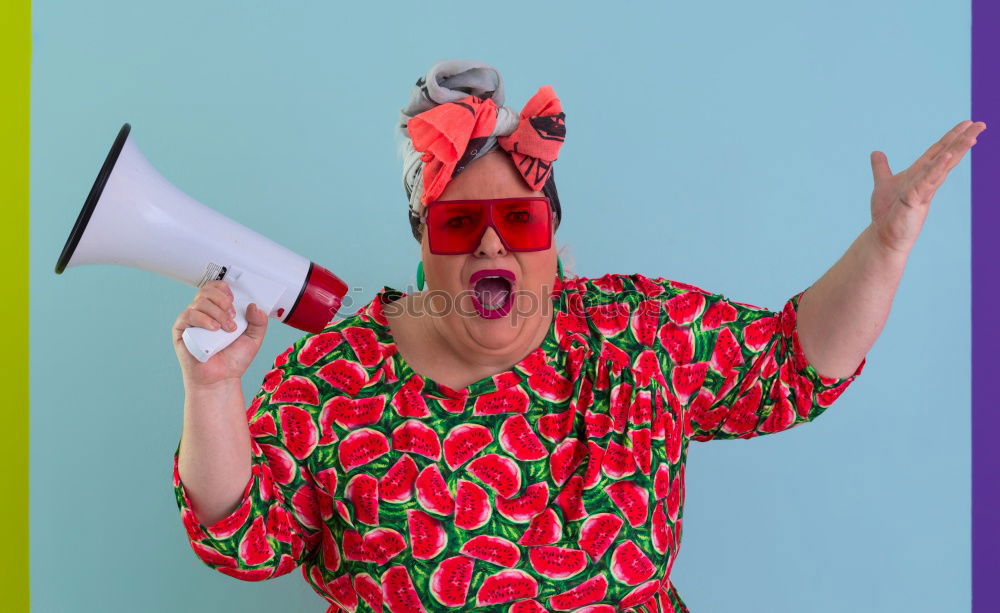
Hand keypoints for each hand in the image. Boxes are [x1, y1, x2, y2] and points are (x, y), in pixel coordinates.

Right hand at [171, 280, 269, 388]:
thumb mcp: (254, 339)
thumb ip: (259, 322)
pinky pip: (188, 315)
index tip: (234, 300)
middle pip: (207, 291)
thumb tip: (254, 306)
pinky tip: (214, 328)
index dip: (225, 289)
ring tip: (226, 328)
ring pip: (200, 302)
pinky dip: (203, 319)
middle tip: (233, 317)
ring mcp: (192, 320)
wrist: (221, 379)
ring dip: (217, 312)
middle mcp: (204, 312)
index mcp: (219, 310)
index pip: (216, 288)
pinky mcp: (181, 330)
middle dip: (223, 300)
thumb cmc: (234, 360)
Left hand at [869, 120, 986, 254]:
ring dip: (957, 151)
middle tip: (981, 124)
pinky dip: (937, 169)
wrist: (884, 235)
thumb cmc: (888, 212)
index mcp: (920, 173)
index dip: (952, 137)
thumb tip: (876, 152)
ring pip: (944, 166)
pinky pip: (928, 181)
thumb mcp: (884, 183)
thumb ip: (881, 168)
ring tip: (972, 136)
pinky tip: (946, 157)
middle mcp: (926, 180)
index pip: (939, 151)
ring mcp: (923, 189)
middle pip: (948, 155)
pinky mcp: (916, 199)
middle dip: (963, 140)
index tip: (967, 123)